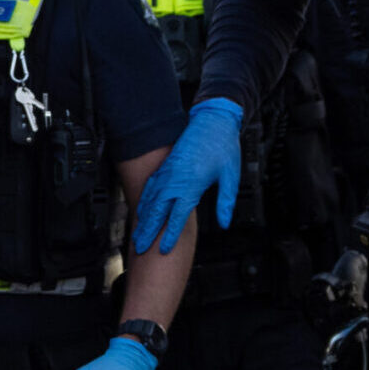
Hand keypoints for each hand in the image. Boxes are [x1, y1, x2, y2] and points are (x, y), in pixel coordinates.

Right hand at [131, 97, 243, 254]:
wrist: (212, 120)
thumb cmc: (223, 146)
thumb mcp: (231, 175)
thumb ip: (225, 201)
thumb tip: (224, 223)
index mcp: (191, 183)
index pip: (177, 215)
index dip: (170, 234)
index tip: (163, 249)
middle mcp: (174, 179)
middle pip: (157, 211)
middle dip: (147, 231)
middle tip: (140, 248)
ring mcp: (167, 172)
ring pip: (150, 200)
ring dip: (143, 219)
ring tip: (138, 234)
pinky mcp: (165, 167)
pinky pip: (150, 188)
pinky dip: (144, 202)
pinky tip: (142, 211)